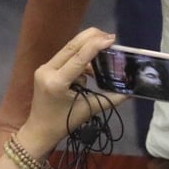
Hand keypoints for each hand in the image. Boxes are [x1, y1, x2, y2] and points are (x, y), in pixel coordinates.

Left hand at [0, 28, 124, 168]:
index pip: (77, 58)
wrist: (38, 131)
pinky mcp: (46, 68)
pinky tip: (91, 70)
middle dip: (91, 38)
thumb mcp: (86, 111)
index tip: (111, 39)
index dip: (95, 45)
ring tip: (104, 55)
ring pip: (69, 49)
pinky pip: (66, 56)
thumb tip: (130, 93)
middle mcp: (47, 70)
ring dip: (87, 49)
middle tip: (111, 37)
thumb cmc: (62, 124)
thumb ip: (109, 99)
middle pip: (71, 46)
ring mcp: (44, 67)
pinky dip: (80, 58)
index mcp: (56, 82)